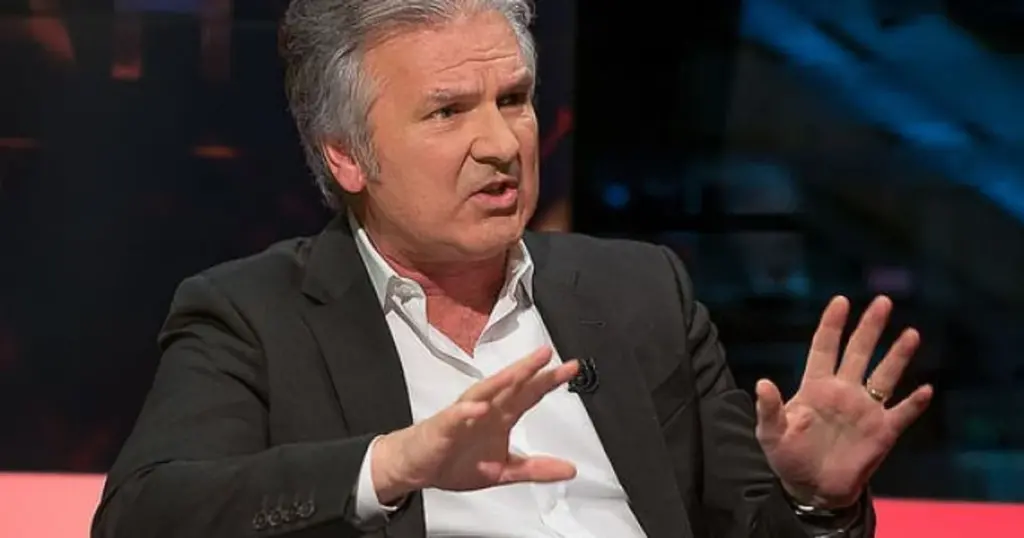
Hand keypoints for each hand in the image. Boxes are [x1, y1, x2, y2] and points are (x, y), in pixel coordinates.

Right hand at [371, 346, 579, 503]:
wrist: (418, 467)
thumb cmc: (456, 460)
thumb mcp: (505, 471)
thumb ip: (537, 469)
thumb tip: (570, 470)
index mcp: (501, 416)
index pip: (529, 393)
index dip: (549, 380)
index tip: (571, 368)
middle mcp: (485, 409)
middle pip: (510, 385)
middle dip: (528, 369)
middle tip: (547, 354)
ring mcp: (464, 415)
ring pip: (484, 392)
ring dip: (500, 381)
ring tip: (518, 372)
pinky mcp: (444, 427)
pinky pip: (455, 416)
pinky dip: (467, 410)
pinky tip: (480, 407)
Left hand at [754, 296, 932, 508]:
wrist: (813, 488)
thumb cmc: (788, 456)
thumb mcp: (770, 434)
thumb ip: (769, 409)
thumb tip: (762, 383)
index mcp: (815, 387)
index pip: (824, 347)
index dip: (832, 325)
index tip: (841, 301)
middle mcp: (843, 391)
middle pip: (858, 352)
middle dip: (870, 328)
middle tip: (883, 301)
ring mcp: (865, 410)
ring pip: (885, 376)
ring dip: (898, 356)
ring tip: (911, 334)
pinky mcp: (882, 432)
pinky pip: (902, 413)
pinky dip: (914, 403)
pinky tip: (925, 389)